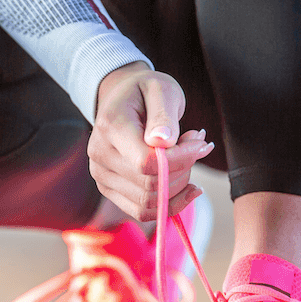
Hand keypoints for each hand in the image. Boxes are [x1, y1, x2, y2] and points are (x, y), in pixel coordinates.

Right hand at [87, 62, 214, 221]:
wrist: (122, 98)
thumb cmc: (145, 91)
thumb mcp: (161, 89)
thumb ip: (163, 115)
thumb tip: (163, 143)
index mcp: (110, 127)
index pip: (146, 162)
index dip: (181, 160)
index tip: (201, 142)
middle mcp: (100, 155)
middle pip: (150, 185)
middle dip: (184, 169)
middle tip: (198, 144)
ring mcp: (101, 176)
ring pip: (148, 203)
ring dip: (179, 186)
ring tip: (188, 157)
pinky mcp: (109, 189)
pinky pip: (142, 212)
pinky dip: (169, 204)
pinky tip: (186, 186)